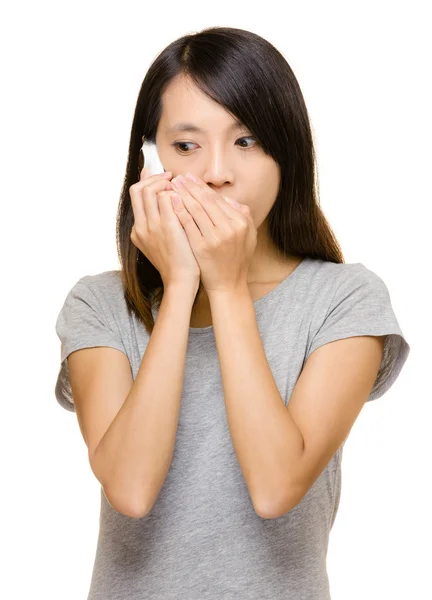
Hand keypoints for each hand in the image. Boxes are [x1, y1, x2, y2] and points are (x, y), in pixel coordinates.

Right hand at [129, 168, 200, 288]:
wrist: (181, 281)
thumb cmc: (177, 263)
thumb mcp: (162, 244)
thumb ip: (159, 224)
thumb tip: (164, 201)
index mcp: (138, 231)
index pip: (135, 195)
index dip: (146, 181)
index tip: (161, 177)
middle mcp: (141, 226)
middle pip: (138, 189)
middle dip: (154, 178)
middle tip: (170, 177)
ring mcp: (152, 226)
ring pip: (150, 190)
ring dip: (165, 183)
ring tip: (179, 185)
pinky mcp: (168, 225)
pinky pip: (167, 197)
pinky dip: (176, 191)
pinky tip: (187, 195)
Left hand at [170, 173, 257, 292]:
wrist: (228, 284)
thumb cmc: (237, 259)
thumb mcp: (249, 236)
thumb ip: (244, 215)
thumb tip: (231, 199)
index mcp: (241, 222)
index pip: (218, 199)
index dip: (203, 187)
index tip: (191, 178)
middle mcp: (229, 227)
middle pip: (206, 201)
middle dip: (190, 186)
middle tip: (179, 177)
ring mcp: (215, 237)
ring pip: (196, 209)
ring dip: (183, 194)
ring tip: (173, 185)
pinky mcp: (201, 246)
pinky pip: (188, 224)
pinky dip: (179, 210)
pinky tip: (171, 202)